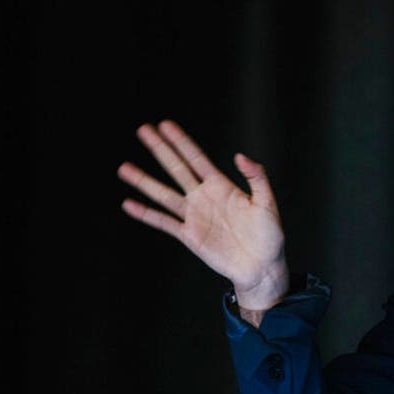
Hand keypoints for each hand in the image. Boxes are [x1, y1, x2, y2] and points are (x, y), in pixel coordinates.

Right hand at [117, 120, 290, 309]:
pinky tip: (129, 204)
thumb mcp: (267, 203)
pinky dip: (146, 214)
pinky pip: (163, 222)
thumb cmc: (269, 236)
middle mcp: (204, 197)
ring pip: (164, 194)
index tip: (165, 125)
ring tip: (124, 168)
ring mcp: (194, 216)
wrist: (262, 267)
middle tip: (142, 130)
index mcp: (222, 186)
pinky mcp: (189, 235)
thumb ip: (256, 177)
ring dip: (144, 181)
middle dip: (160, 149)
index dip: (181, 142)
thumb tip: (239, 156)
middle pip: (177, 169)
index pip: (197, 158)